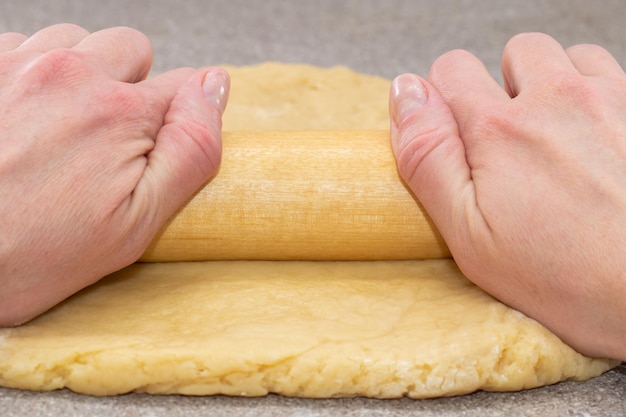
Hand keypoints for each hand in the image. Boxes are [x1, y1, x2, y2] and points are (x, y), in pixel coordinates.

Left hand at [0, 24, 229, 325]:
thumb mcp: (139, 224)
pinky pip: (26, 45)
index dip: (172, 121)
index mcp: (117, 113)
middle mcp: (66, 75)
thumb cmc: (36, 255)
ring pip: (79, 43)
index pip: (182, 86)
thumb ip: (192, 150)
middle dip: (130, 90)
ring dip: (81, 78)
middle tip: (106, 141)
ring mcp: (16, 65)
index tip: (145, 154)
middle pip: (131, 50)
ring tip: (62, 132)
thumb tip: (214, 86)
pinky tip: (27, 119)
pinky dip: (36, 76)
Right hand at [389, 32, 625, 360]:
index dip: (446, 103)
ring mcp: (610, 99)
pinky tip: (595, 142)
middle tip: (512, 146)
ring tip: (556, 143)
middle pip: (512, 54)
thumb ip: (427, 157)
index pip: (449, 69)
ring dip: (553, 88)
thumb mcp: (468, 235)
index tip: (461, 141)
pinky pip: (610, 74)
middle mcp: (557, 99)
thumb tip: (404, 93)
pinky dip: (594, 96)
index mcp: (499, 130)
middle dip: (504, 90)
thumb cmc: (565, 279)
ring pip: (565, 58)